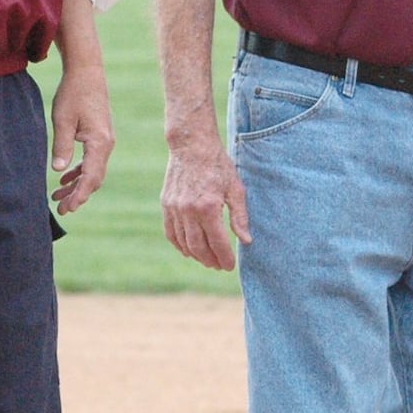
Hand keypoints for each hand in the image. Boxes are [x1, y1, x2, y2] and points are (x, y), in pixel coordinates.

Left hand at [50, 61, 113, 213]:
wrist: (87, 72)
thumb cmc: (74, 94)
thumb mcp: (63, 120)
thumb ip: (62, 147)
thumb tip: (58, 171)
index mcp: (100, 143)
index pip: (91, 177)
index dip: (79, 195)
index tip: (67, 209)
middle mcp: (106, 144)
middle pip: (95, 178)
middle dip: (78, 195)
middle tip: (61, 209)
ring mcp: (105, 140)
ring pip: (93, 171)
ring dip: (77, 185)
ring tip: (57, 196)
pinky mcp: (100, 136)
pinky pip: (92, 160)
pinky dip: (79, 172)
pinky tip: (64, 177)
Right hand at [162, 139, 250, 271]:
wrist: (192, 146)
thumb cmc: (218, 165)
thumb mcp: (235, 188)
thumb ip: (240, 216)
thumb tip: (246, 240)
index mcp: (209, 207)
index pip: (217, 242)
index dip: (224, 257)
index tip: (230, 266)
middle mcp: (189, 211)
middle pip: (199, 247)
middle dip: (210, 260)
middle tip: (219, 266)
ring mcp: (175, 208)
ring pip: (184, 243)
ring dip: (196, 255)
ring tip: (207, 260)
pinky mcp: (166, 205)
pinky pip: (171, 233)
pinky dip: (179, 245)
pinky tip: (189, 250)